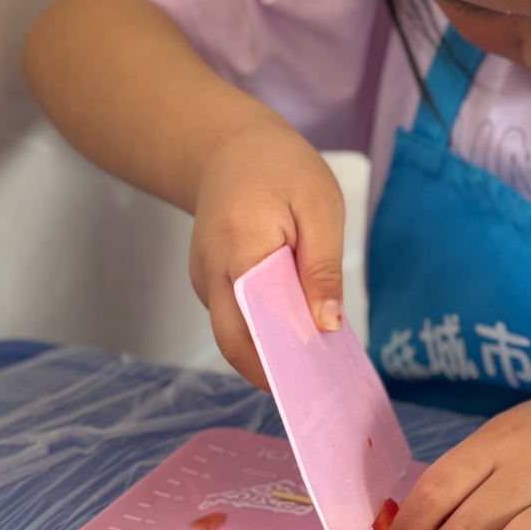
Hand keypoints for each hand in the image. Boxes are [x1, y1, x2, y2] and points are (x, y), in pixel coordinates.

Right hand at [189, 123, 345, 387]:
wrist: (231, 146)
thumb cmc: (281, 168)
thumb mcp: (319, 206)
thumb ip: (322, 267)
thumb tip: (327, 324)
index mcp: (240, 248)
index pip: (255, 321)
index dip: (283, 357)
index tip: (318, 379)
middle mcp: (210, 271)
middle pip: (235, 341)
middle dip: (275, 368)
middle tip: (320, 382)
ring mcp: (203, 279)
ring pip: (233, 333)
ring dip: (270, 351)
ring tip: (317, 361)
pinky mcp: (209, 281)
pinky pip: (234, 316)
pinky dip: (263, 329)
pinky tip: (298, 330)